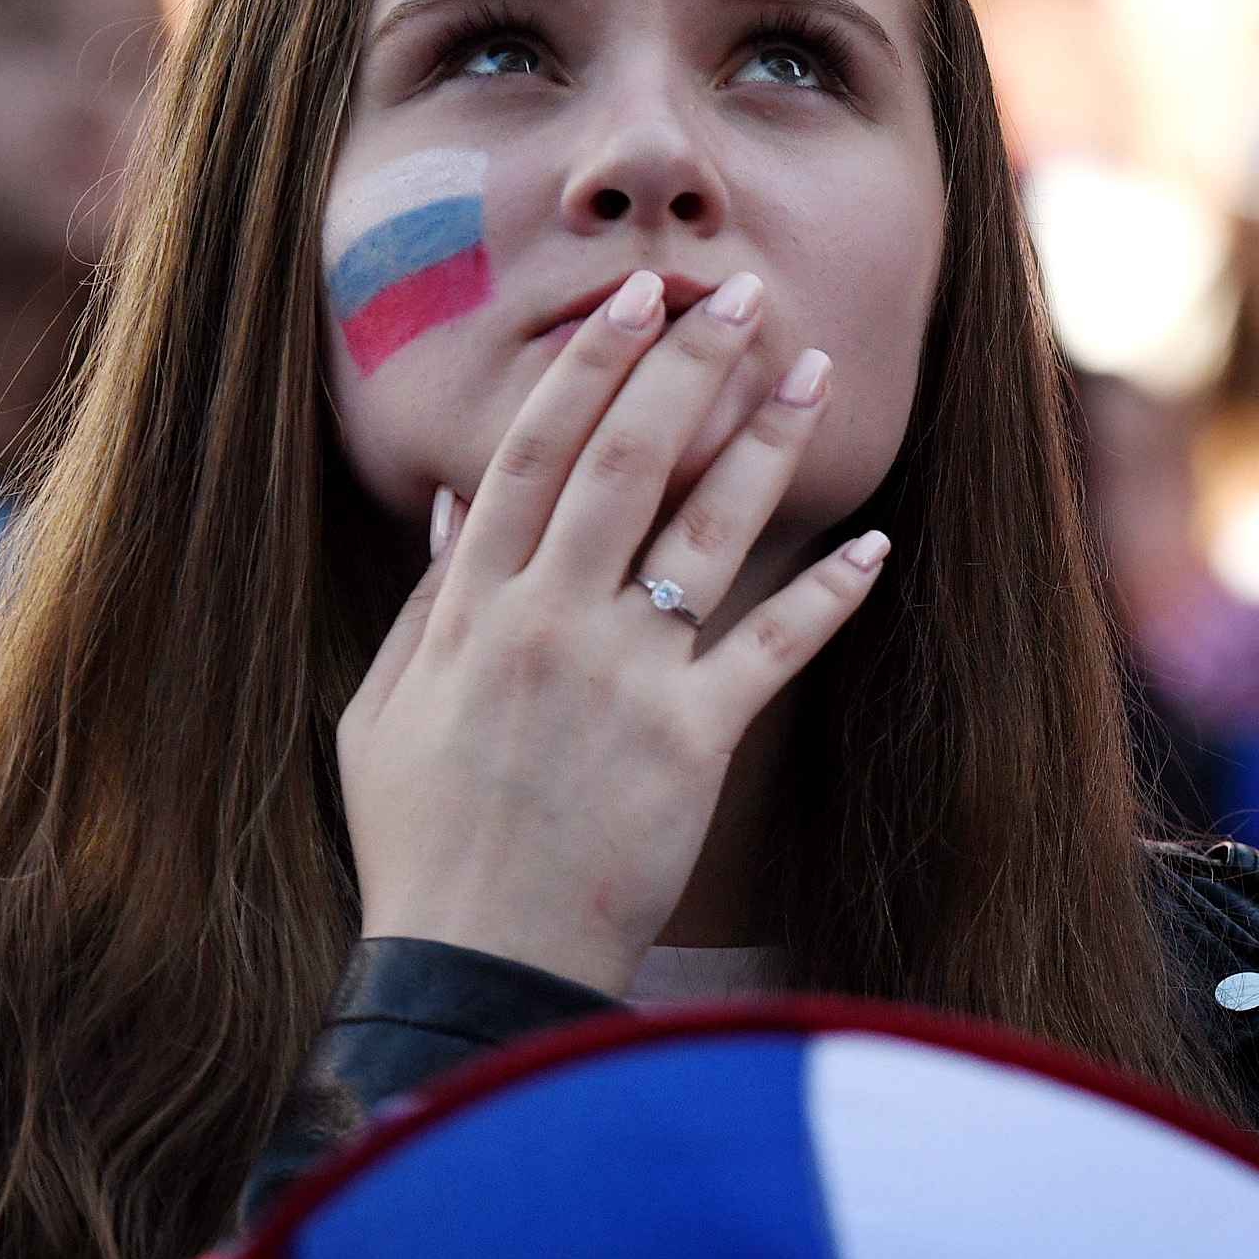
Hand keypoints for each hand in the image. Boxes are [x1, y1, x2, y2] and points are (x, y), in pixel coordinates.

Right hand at [337, 268, 894, 995]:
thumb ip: (428, 603)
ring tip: (814, 372)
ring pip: (705, 530)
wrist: (473, 966)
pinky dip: (829, 592)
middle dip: (687, 365)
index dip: (591, 365)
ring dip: (766, 442)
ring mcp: (625, 680)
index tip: (636, 297)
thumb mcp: (385, 716)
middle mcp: (550, 625)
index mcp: (474, 610)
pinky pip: (771, 646)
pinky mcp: (692, 741)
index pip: (535, 453)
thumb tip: (455, 501)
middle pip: (626, 461)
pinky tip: (874, 540)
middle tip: (740, 292)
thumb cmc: (422, 844)